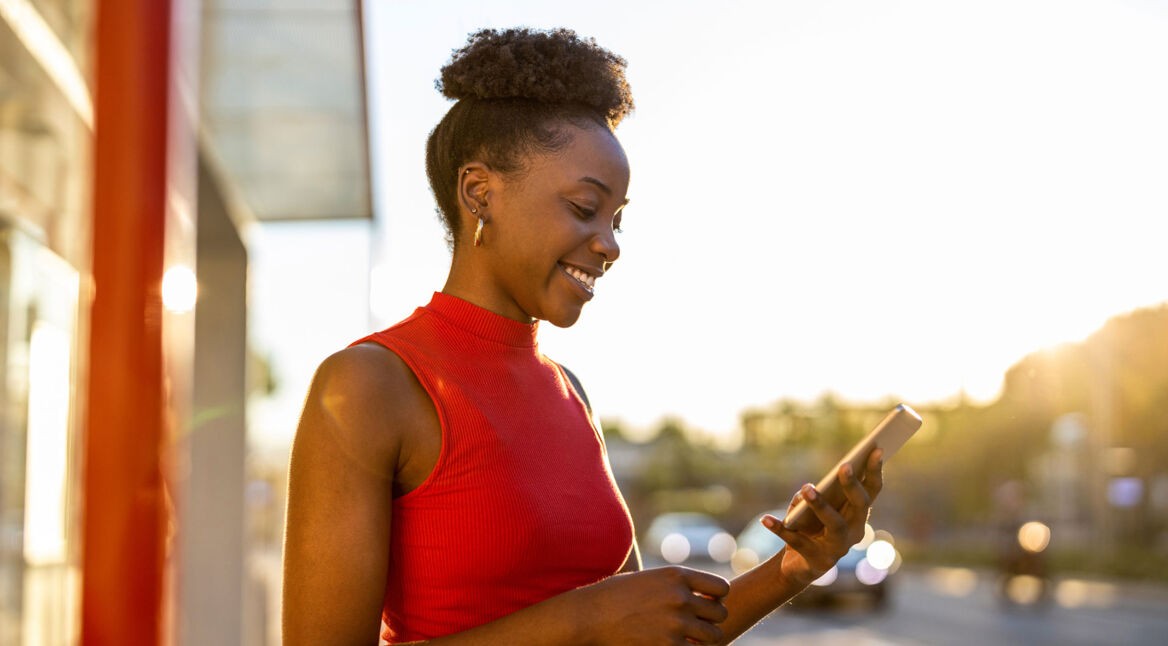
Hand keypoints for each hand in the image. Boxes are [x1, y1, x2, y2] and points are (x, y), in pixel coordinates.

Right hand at [578, 566, 729, 644]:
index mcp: (677, 576)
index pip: (721, 588)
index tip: (704, 604)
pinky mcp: (668, 645)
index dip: (716, 598)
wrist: (591, 616)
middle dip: (711, 620)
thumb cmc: (616, 595)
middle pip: (720, 613)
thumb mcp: (649, 578)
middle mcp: (680, 597)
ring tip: (687, 637)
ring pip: (713, 635)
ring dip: (703, 638)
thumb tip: (697, 593)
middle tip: (696, 624)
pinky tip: (674, 644)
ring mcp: (676, 623)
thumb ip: (675, 583)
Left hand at [762, 448, 883, 586]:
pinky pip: (796, 541)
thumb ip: (812, 494)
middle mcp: (854, 532)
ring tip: (806, 488)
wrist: (799, 565)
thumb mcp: (810, 506)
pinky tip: (765, 519)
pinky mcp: (816, 560)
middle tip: (844, 465)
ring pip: (834, 525)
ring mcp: (837, 548)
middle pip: (860, 506)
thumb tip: (808, 490)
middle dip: (853, 485)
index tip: (876, 448)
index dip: (875, 470)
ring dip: (821, 505)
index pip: (872, 491)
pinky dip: (779, 529)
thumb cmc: (810, 527)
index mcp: (858, 515)